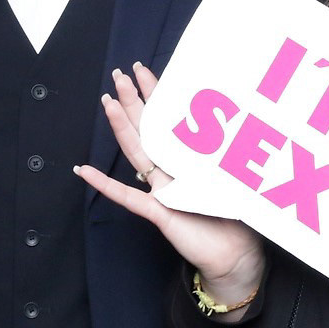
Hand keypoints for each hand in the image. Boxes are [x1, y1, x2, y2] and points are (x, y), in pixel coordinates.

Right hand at [74, 62, 265, 320]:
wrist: (234, 257)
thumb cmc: (236, 220)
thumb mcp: (235, 178)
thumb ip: (230, 154)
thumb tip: (246, 122)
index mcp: (186, 162)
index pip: (167, 122)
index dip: (156, 95)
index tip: (145, 70)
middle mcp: (170, 172)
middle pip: (146, 129)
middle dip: (133, 101)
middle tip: (120, 73)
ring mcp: (160, 190)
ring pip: (136, 152)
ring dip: (121, 127)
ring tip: (108, 102)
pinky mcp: (158, 211)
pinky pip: (127, 196)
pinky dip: (104, 184)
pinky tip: (83, 171)